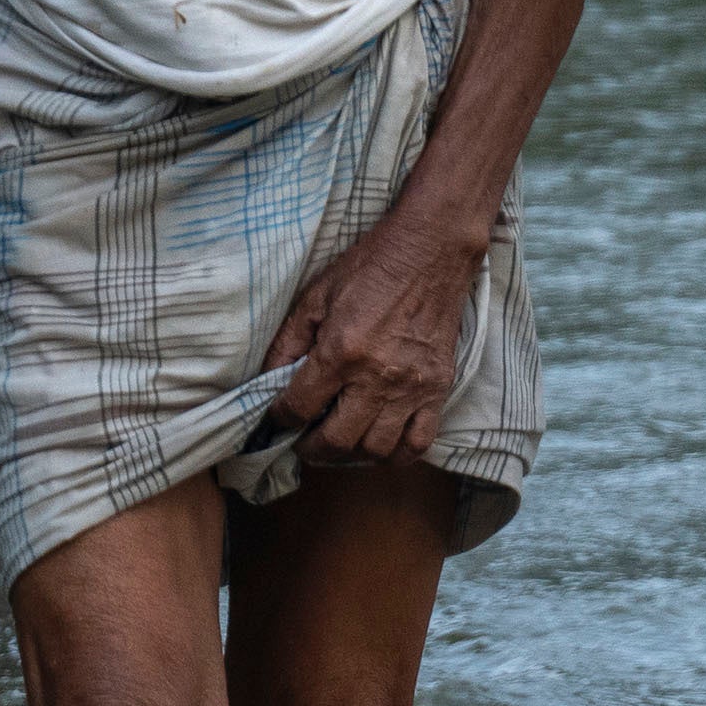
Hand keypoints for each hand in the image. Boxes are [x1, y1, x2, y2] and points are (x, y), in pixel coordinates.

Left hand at [260, 210, 484, 462]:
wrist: (431, 251)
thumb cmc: (370, 269)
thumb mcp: (316, 296)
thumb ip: (288, 341)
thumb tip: (266, 379)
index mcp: (341, 351)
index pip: (299, 408)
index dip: (280, 420)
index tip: (277, 419)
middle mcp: (377, 377)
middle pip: (336, 441)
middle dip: (310, 448)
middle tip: (303, 441)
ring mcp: (412, 387)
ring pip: (376, 450)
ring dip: (351, 453)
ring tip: (340, 439)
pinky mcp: (439, 389)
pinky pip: (419, 443)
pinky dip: (397, 454)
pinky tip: (381, 442)